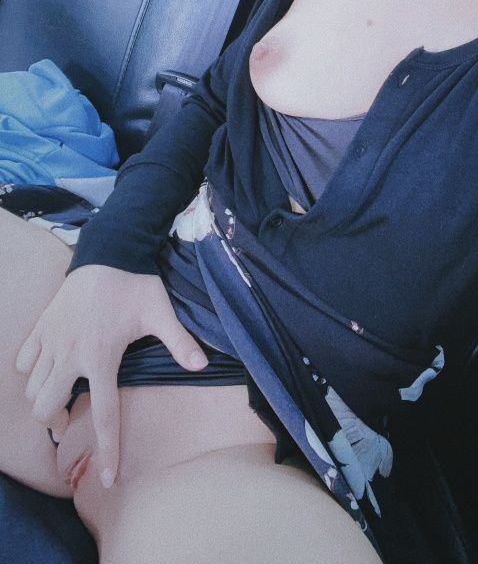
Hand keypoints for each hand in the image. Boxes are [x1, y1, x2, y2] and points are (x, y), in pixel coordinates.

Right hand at [15, 264, 209, 487]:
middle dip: (54, 421)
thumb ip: (180, 342)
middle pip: (46, 409)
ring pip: (31, 388)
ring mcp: (51, 340)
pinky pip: (23, 360)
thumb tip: (202, 365)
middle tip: (69, 417)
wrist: (109, 248)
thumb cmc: (135, 283)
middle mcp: (70, 355)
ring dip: (43, 397)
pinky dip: (30, 369)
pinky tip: (46, 365)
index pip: (102, 415)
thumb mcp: (161, 313)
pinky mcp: (42, 326)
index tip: (106, 480)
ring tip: (59, 395)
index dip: (105, 451)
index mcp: (101, 358)